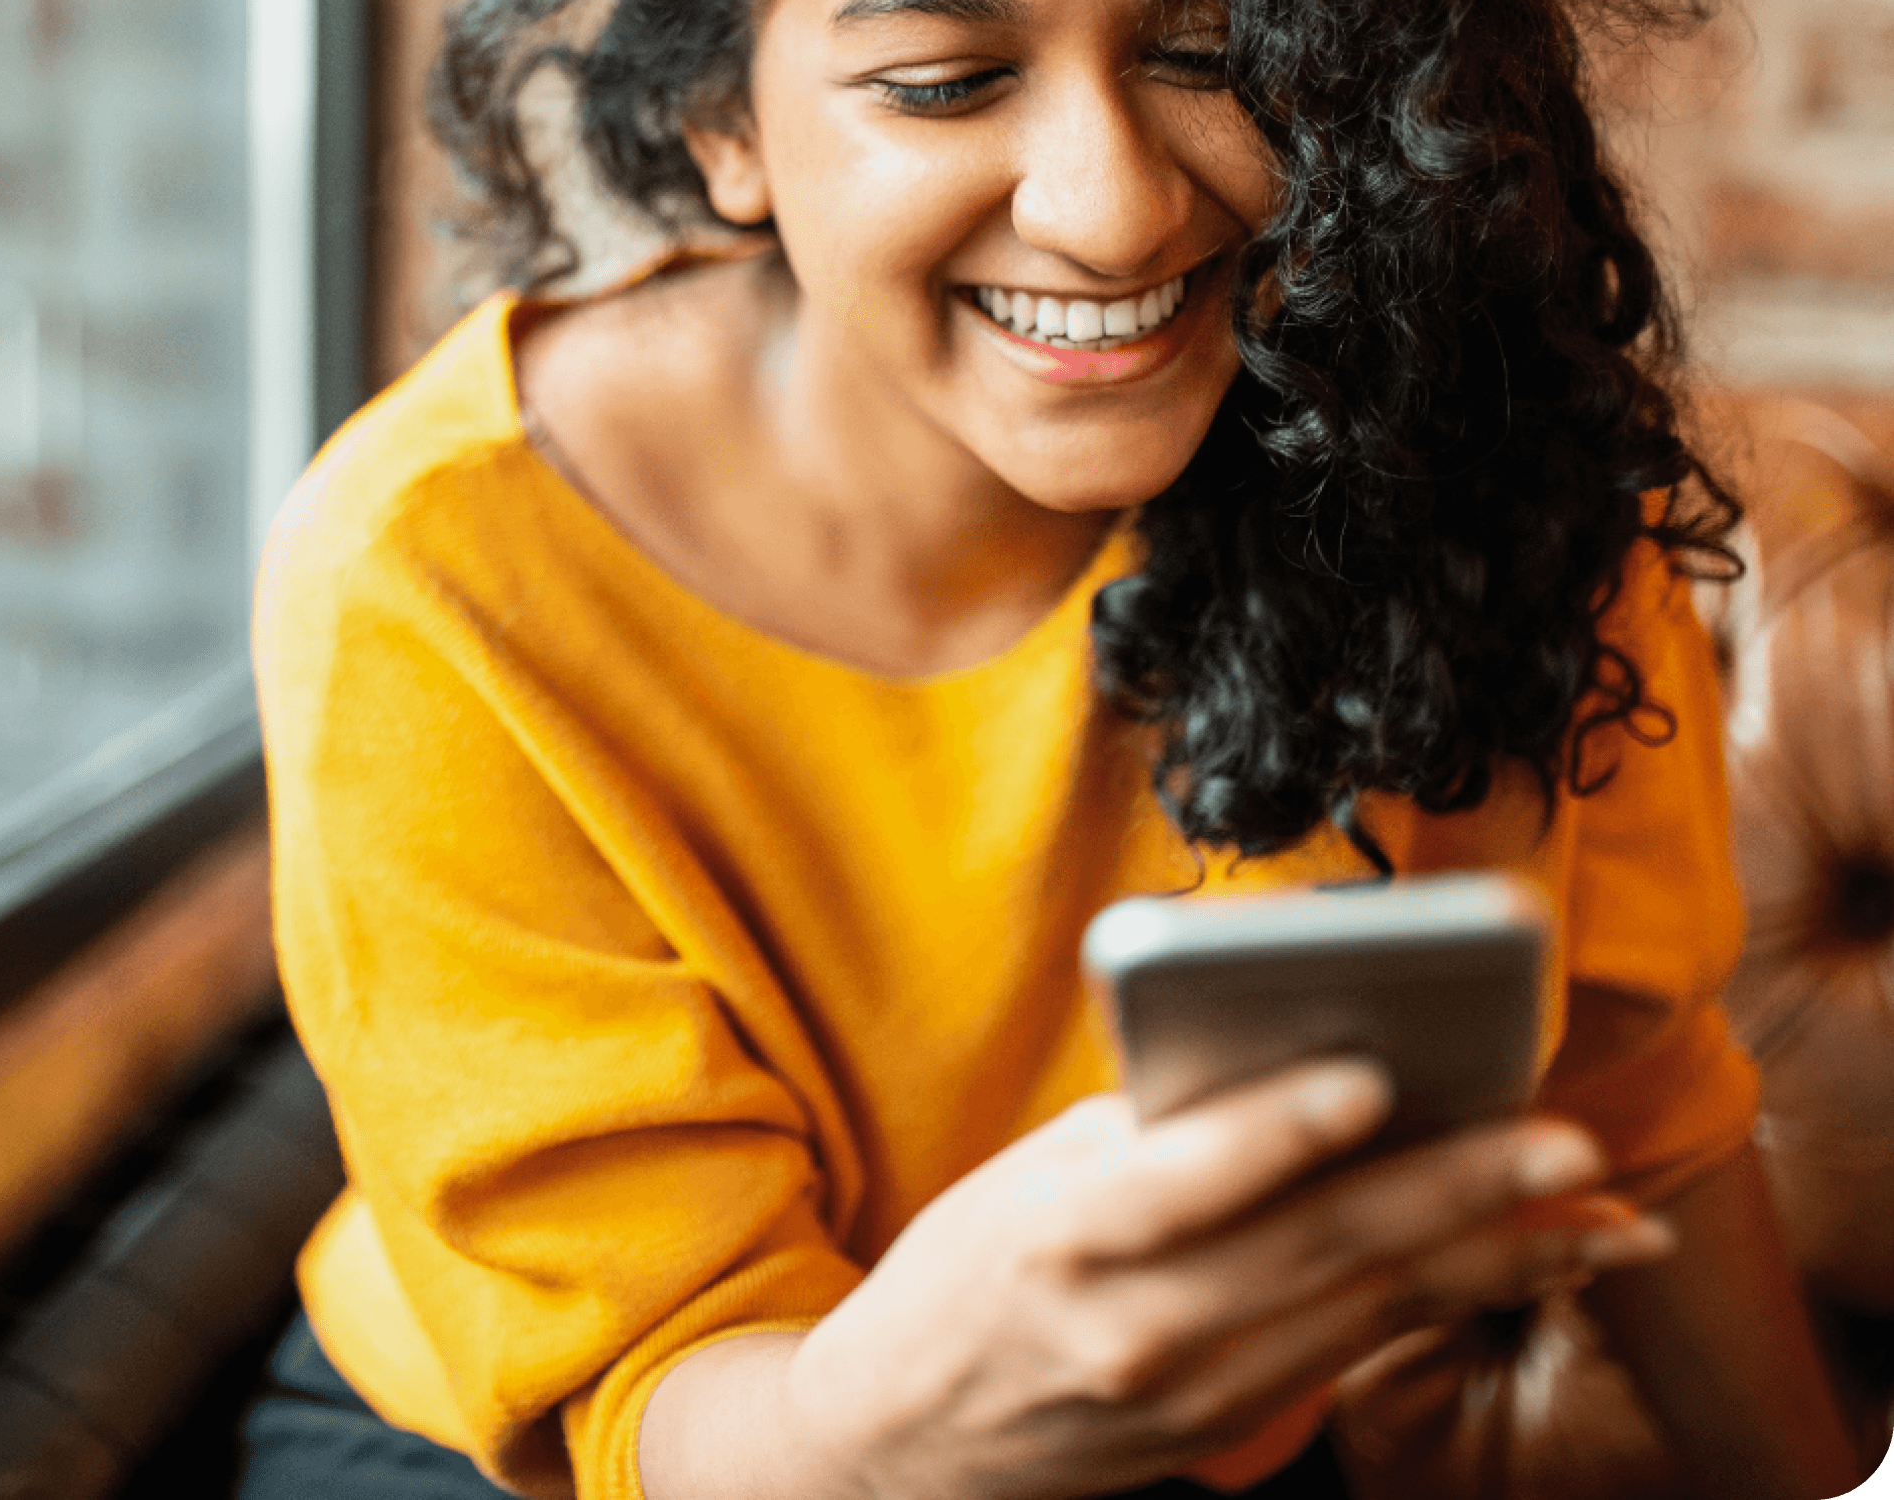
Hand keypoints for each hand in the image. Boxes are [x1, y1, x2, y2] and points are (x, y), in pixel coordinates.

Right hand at [776, 1060, 1672, 1499]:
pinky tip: (1536, 1261)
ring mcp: (1198, 1394)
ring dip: (1500, 1258)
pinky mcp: (1237, 1430)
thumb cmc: (969, 1272)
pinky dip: (1460, 1300)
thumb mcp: (1027, 1179)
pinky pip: (1365, 1349)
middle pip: (1318, 1248)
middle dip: (1457, 1193)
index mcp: (1064, 1237)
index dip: (1278, 1129)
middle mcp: (1139, 1326)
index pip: (1184, 1177)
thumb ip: (1151, 1133)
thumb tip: (1291, 1067)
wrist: (904, 1444)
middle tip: (1569, 1142)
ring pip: (1371, 1308)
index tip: (1372, 1075)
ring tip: (1606, 1214)